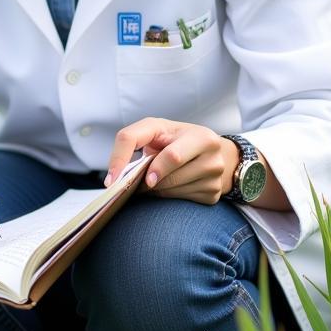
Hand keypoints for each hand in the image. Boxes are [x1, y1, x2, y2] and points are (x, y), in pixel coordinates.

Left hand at [104, 118, 236, 204]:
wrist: (211, 152)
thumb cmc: (174, 139)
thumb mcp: (156, 129)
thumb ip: (133, 140)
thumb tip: (117, 175)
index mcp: (199, 136)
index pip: (170, 156)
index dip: (146, 168)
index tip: (114, 181)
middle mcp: (212, 157)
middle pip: (169, 178)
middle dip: (147, 181)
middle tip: (137, 180)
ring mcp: (215, 176)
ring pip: (171, 191)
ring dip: (154, 190)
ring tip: (153, 179)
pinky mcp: (213, 194)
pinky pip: (180, 201)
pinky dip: (167, 196)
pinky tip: (170, 185)